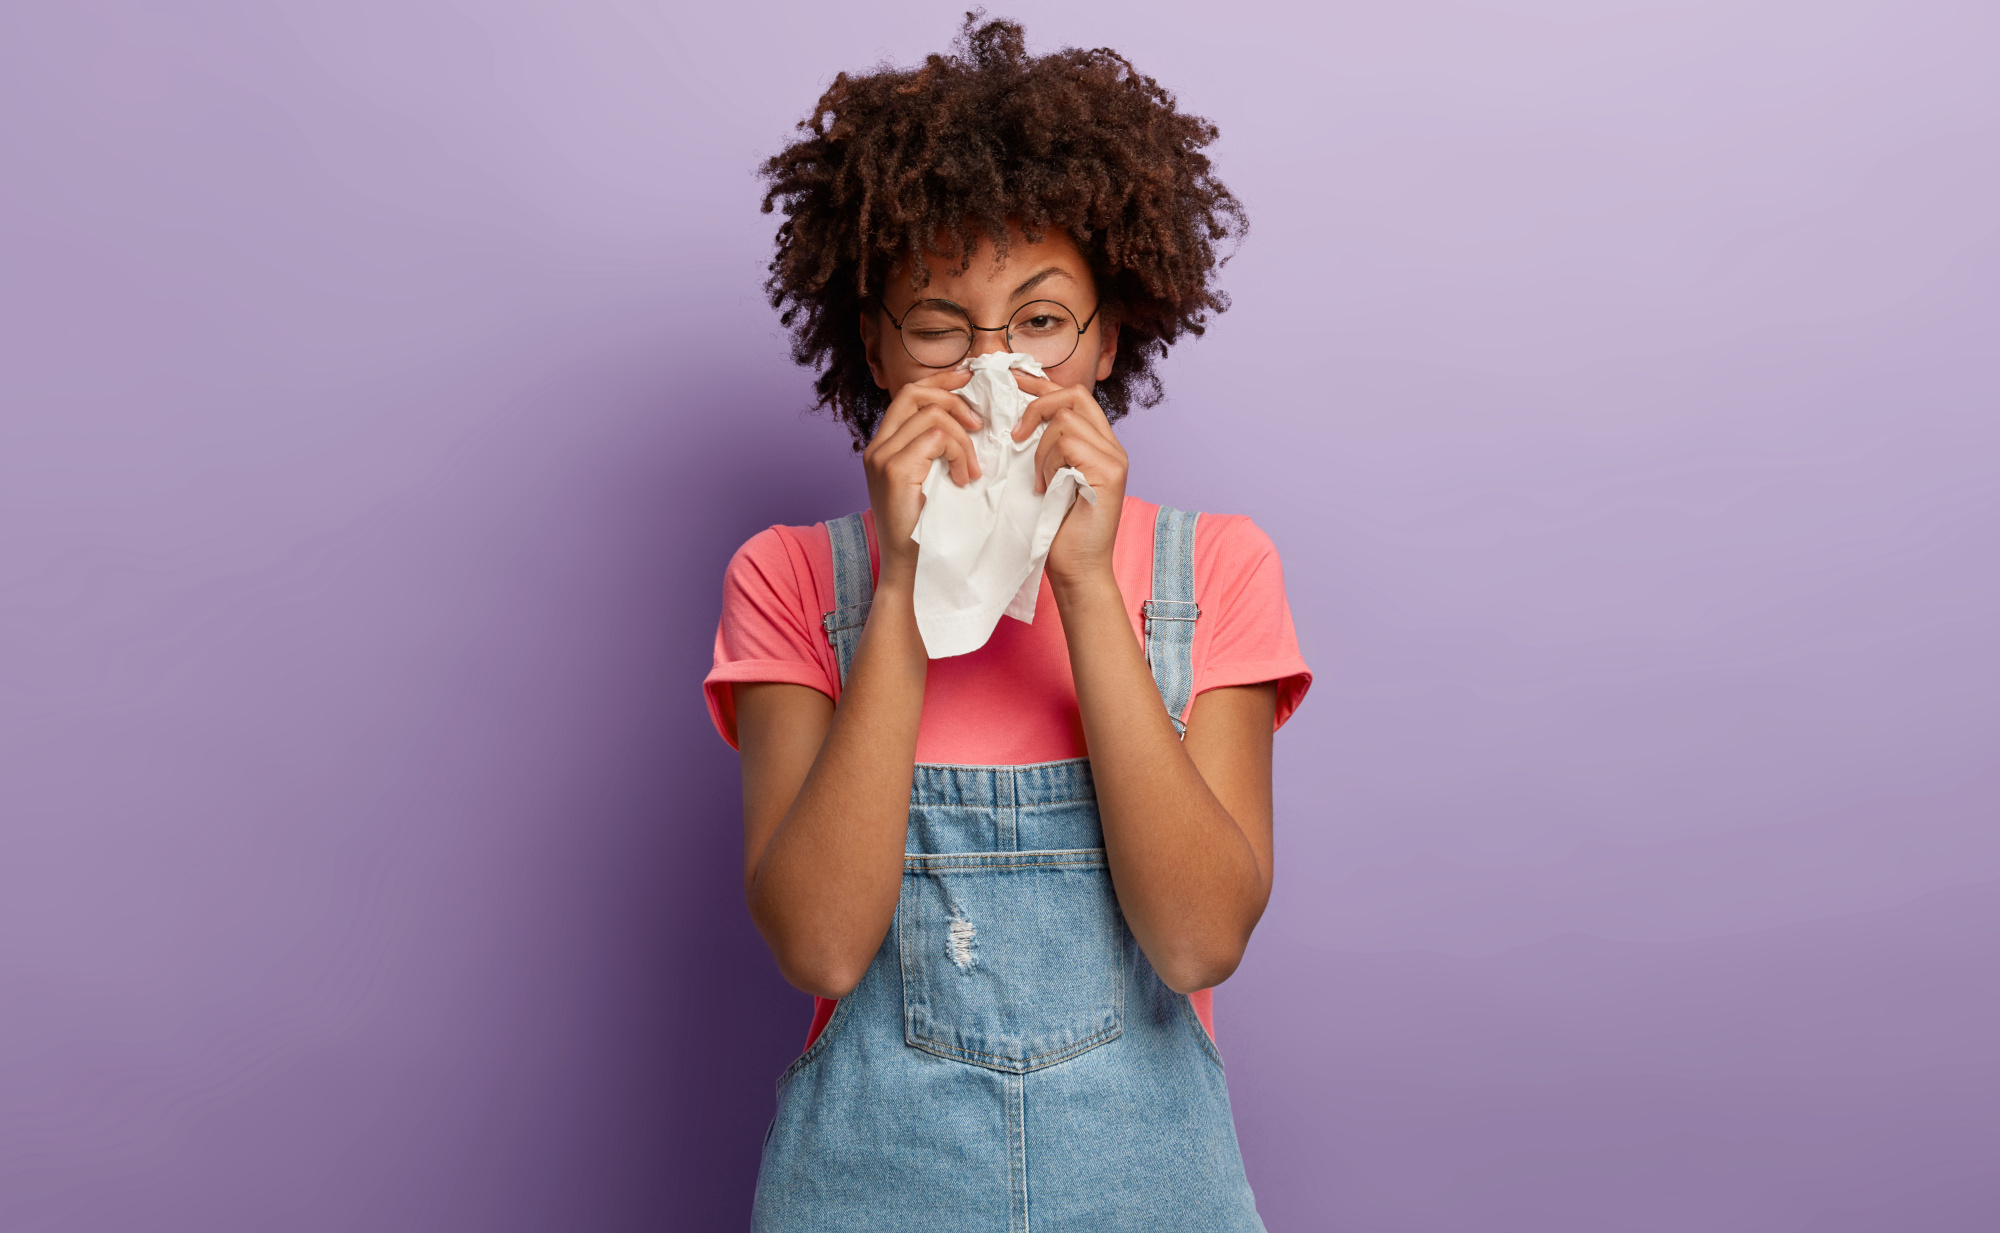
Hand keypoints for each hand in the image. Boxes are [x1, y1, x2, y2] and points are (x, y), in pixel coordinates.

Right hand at [862, 370, 980, 582]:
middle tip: (979, 424)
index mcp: (883, 446)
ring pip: (933, 416)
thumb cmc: (927, 530)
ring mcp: (882, 457)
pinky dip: (960, 453)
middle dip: (953, 398)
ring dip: (964, 440)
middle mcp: (877, 447)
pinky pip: (939, 438)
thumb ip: (936, 452)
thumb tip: (971, 421)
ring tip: (972, 470)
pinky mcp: (895, 470)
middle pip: (914, 392)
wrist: (909, 570)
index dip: (941, 381)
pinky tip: (963, 478)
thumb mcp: (930, 482)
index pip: (909, 394)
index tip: (969, 380)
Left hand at [1011, 373, 1127, 587]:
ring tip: (1039, 482)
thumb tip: (1014, 419)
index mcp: (1098, 444)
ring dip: (1040, 449)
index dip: (1041, 384)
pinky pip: (1067, 443)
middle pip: (1075, 395)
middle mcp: (1112, 446)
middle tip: (1014, 434)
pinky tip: (1046, 488)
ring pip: (1066, 420)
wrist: (1077, 570)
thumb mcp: (1046, 478)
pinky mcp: (1109, 471)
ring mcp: (1114, 457)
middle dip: (1038, 405)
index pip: (1073, 397)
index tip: (1010, 379)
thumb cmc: (1056, 530)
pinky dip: (1048, 463)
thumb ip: (1044, 447)